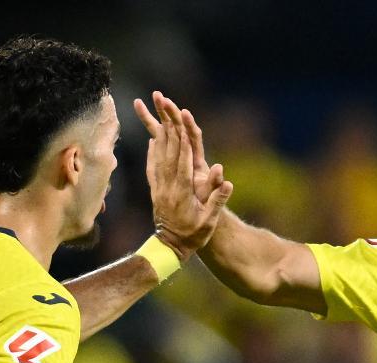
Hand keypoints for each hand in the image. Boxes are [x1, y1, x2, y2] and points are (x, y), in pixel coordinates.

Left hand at [134, 91, 231, 259]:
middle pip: (167, 147)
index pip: (183, 156)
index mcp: (182, 188)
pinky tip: (152, 139)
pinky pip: (152, 166)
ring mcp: (159, 186)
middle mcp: (168, 183)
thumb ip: (217, 199)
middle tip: (161, 99)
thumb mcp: (209, 221)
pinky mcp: (155, 190)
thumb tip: (227, 177)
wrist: (170, 248)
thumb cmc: (193, 236)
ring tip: (150, 108)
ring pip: (157, 152)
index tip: (181, 115)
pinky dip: (153, 150)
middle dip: (166, 122)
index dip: (182, 134)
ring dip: (155, 130)